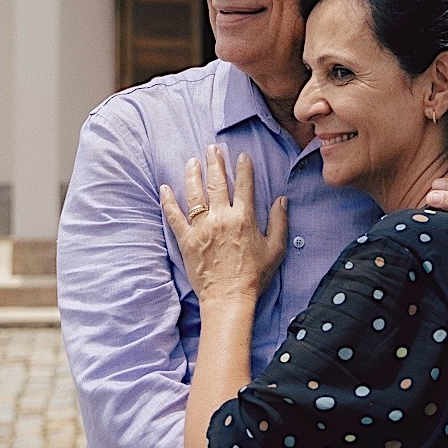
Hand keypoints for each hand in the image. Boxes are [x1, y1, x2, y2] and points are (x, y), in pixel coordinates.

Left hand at [161, 147, 287, 303]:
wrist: (229, 298)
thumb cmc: (254, 276)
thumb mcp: (275, 249)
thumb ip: (279, 222)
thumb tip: (282, 200)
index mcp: (244, 218)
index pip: (244, 185)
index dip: (243, 168)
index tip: (241, 156)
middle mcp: (221, 218)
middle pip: (217, 183)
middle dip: (215, 162)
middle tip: (212, 148)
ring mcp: (201, 228)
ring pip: (195, 194)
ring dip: (193, 174)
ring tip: (192, 161)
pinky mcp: (186, 240)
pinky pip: (174, 217)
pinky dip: (168, 201)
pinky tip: (164, 188)